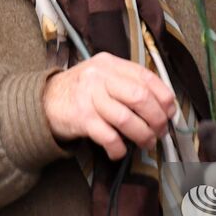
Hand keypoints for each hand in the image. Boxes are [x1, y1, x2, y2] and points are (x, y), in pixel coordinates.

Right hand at [41, 52, 176, 159]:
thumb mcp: (103, 76)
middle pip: (140, 97)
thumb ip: (128, 83)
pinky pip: (108, 136)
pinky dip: (119, 148)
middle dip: (157, 118)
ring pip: (127, 119)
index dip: (164, 97)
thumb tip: (163, 105)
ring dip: (142, 135)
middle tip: (160, 131)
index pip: (146, 77)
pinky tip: (120, 151)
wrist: (45, 101)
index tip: (170, 112)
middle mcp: (100, 77)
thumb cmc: (81, 90)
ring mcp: (90, 97)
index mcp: (111, 64)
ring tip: (146, 143)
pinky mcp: (81, 119)